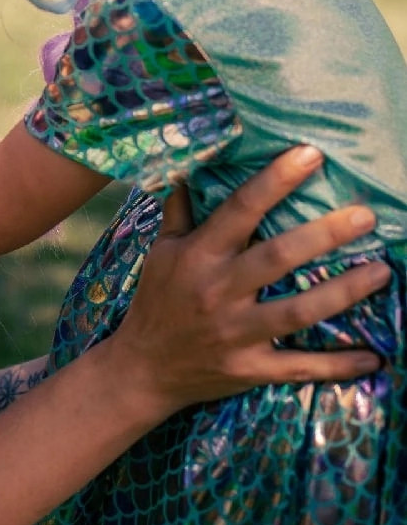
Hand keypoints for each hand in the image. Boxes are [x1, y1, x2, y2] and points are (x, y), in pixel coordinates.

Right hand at [112, 146, 388, 411]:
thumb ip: (180, 210)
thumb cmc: (156, 301)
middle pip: (277, 258)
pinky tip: (373, 359)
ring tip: (382, 272)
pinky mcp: (250, 369)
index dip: (275, 181)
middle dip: (323, 235)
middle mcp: (218, 291)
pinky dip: (337, 366)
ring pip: (296, 311)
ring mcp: (236, 334)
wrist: (143, 369)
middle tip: (365, 215)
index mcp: (199, 255)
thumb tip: (190, 164)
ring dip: (342, 293)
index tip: (310, 155)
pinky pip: (299, 367)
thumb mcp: (161, 251)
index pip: (240, 209)